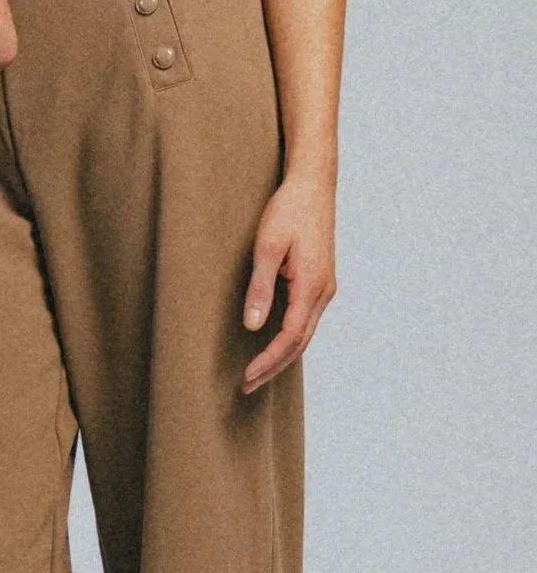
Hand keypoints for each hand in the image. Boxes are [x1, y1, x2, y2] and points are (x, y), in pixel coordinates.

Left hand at [240, 165, 337, 392]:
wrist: (313, 186)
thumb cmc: (287, 211)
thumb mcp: (268, 246)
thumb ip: (260, 286)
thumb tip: (253, 326)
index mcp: (312, 286)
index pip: (290, 337)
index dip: (268, 360)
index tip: (247, 377)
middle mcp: (323, 293)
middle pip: (300, 342)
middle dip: (273, 366)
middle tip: (247, 386)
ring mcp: (325, 288)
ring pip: (305, 333)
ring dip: (282, 355)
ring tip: (257, 373)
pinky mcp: (320, 281)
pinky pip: (305, 319)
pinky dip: (290, 338)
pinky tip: (274, 345)